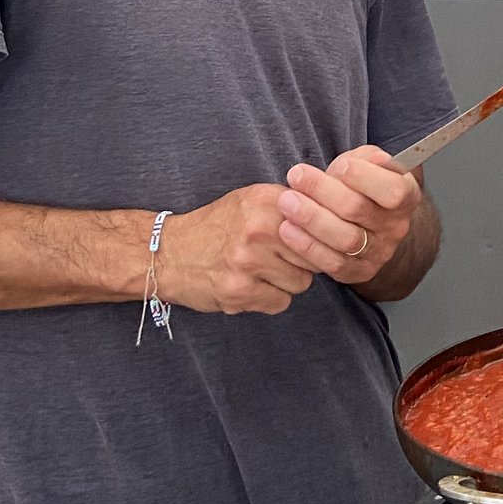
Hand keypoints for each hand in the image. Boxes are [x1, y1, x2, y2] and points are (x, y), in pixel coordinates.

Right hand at [156, 186, 317, 313]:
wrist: (167, 254)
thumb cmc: (216, 227)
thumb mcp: (250, 201)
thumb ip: (290, 205)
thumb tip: (335, 217)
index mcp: (264, 201)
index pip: (319, 222)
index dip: (320, 235)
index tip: (314, 241)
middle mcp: (258, 229)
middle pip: (315, 255)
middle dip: (305, 261)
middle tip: (283, 259)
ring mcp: (248, 262)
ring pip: (301, 282)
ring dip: (287, 282)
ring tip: (264, 272)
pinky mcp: (239, 291)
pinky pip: (280, 302)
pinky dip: (271, 299)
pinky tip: (253, 287)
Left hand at [279, 147, 423, 285]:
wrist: (371, 226)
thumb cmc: (364, 188)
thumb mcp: (370, 165)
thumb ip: (367, 158)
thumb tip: (368, 160)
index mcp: (407, 196)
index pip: (393, 190)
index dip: (365, 177)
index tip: (340, 165)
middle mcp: (396, 227)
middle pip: (359, 210)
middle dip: (323, 190)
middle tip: (296, 175)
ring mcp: (379, 253)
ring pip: (345, 239)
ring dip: (312, 219)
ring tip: (287, 202)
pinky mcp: (358, 271)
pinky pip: (332, 263)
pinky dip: (306, 246)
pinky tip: (287, 229)